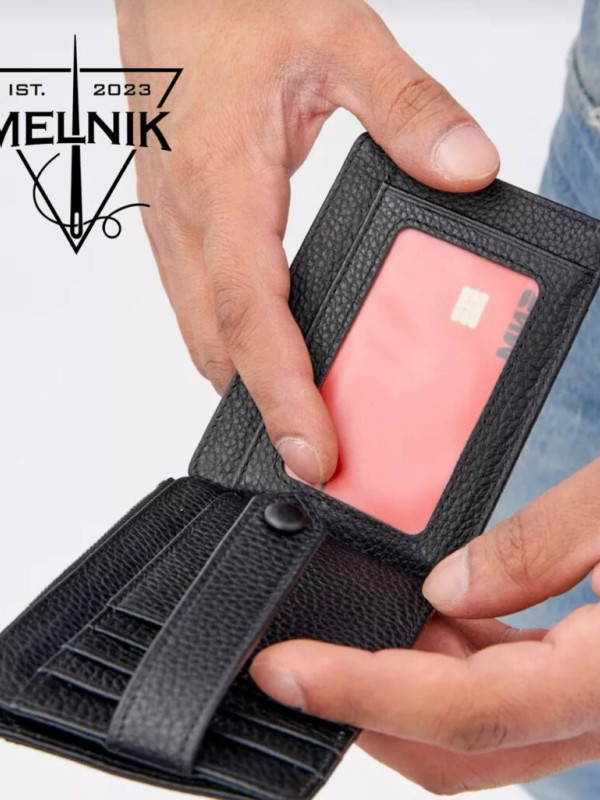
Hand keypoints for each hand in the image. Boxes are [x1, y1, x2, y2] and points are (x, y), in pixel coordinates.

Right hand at [116, 0, 498, 483]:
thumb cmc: (232, 5)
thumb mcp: (339, 37)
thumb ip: (408, 106)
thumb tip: (464, 165)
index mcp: (224, 183)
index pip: (251, 311)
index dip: (280, 391)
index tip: (311, 449)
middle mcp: (187, 217)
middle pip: (219, 344)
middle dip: (264, 409)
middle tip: (317, 455)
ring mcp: (172, 224)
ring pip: (200, 332)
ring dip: (245, 382)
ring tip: (299, 417)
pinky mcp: (174, 221)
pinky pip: (197, 304)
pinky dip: (233, 344)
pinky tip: (268, 350)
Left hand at [251, 456, 599, 793]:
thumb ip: (538, 549)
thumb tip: (444, 592)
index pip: (462, 711)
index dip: (359, 694)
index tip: (283, 670)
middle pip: (460, 744)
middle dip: (367, 708)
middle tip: (298, 656)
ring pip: (482, 725)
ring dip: (408, 683)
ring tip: (354, 624)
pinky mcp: (598, 677)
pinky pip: (512, 688)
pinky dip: (456, 661)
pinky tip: (432, 616)